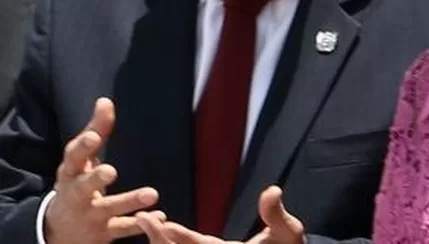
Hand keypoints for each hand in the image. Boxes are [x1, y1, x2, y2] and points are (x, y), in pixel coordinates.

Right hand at [45, 97, 163, 243]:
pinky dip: (139, 223)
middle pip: (83, 187)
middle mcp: (76, 194)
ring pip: (108, 209)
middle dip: (95, 179)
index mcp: (70, 172)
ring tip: (152, 194)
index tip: (94, 136)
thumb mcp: (81, 159)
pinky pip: (122, 228)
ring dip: (129, 201)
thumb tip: (105, 101)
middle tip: (110, 171)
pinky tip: (160, 214)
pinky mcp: (103, 232)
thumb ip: (95, 130)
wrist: (61, 230)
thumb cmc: (76, 183)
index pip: (73, 157)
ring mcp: (89, 215)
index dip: (83, 147)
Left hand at [136, 186, 303, 243]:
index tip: (164, 225)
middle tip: (140, 217)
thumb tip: (272, 190)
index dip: (181, 237)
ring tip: (142, 219)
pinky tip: (155, 228)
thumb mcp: (288, 233)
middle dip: (158, 237)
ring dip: (158, 239)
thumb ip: (276, 214)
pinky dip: (166, 242)